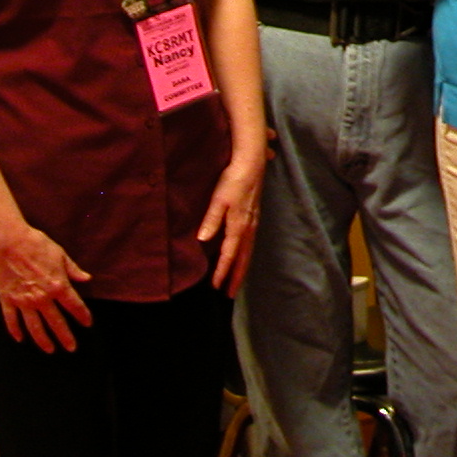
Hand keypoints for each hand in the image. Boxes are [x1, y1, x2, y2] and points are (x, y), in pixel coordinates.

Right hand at [0, 226, 93, 351]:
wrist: (10, 242)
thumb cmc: (37, 245)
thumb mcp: (61, 255)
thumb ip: (73, 270)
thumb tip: (87, 279)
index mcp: (58, 286)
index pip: (74, 306)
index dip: (82, 316)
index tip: (87, 324)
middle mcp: (41, 298)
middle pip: (56, 322)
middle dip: (65, 336)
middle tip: (72, 348)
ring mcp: (23, 301)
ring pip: (34, 326)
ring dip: (43, 340)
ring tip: (50, 350)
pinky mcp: (7, 300)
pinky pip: (11, 320)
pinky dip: (15, 331)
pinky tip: (20, 339)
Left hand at [201, 140, 267, 291]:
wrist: (252, 162)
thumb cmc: (233, 179)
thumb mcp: (218, 199)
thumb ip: (211, 220)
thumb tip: (202, 240)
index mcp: (239, 225)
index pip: (229, 255)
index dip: (222, 272)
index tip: (215, 287)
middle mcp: (249, 227)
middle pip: (243, 258)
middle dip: (236, 277)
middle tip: (230, 294)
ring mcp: (253, 222)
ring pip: (248, 251)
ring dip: (242, 267)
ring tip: (236, 281)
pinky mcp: (254, 216)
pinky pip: (250, 242)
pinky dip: (245, 254)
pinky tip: (241, 255)